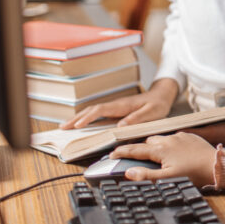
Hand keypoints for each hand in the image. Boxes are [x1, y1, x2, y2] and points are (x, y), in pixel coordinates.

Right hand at [60, 79, 177, 128]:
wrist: (162, 96)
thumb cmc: (157, 104)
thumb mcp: (152, 113)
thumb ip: (137, 118)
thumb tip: (120, 126)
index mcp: (122, 105)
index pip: (101, 110)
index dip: (88, 117)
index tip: (77, 125)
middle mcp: (116, 105)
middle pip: (92, 110)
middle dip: (76, 118)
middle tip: (63, 127)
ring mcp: (115, 108)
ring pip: (93, 112)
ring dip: (79, 118)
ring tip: (66, 126)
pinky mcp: (116, 111)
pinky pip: (98, 114)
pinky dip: (87, 118)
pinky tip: (81, 124)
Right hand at [109, 132, 215, 185]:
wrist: (216, 165)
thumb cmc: (194, 173)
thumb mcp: (168, 178)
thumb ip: (146, 175)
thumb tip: (129, 173)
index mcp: (161, 150)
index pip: (135, 150)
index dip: (122, 152)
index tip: (112, 154)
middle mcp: (169, 140)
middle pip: (147, 142)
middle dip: (140, 149)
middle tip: (136, 158)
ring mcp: (180, 136)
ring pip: (161, 138)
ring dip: (156, 146)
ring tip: (156, 157)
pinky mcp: (189, 136)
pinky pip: (174, 137)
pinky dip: (169, 144)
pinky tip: (174, 153)